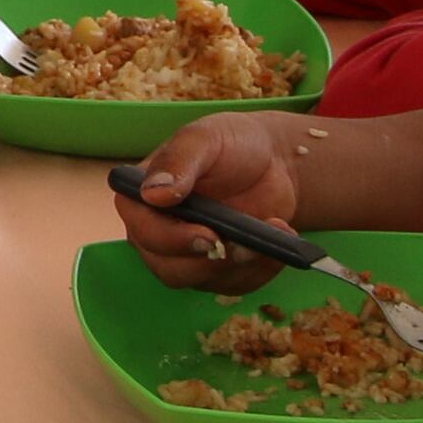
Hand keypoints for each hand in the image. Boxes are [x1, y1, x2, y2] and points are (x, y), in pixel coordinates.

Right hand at [114, 117, 302, 292]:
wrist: (272, 161)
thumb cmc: (230, 144)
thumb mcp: (204, 139)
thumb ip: (178, 161)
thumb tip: (152, 194)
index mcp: (143, 200)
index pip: (142, 230)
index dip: (170, 239)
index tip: (208, 234)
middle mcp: (158, 234)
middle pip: (168, 268)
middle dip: (209, 260)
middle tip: (246, 243)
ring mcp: (189, 257)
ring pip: (204, 281)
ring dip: (242, 261)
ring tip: (273, 228)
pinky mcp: (221, 271)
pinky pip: (238, 283)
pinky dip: (263, 265)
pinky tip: (280, 235)